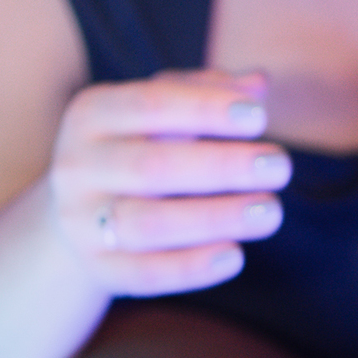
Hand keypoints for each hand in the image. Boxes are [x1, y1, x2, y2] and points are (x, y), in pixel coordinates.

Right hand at [49, 68, 291, 295]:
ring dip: (216, 218)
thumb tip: (258, 84)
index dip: (206, 109)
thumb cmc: (139, 147)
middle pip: (152, 167)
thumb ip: (207, 92)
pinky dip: (191, 268)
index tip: (260, 118)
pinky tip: (235, 256)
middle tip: (280, 167)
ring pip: (148, 223)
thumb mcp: (162, 110)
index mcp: (93, 114)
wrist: (83, 213)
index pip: (150, 104)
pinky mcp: (98, 268)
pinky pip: (145, 273)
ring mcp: (81, 221)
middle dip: (223, 167)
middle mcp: (78, 166)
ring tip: (271, 211)